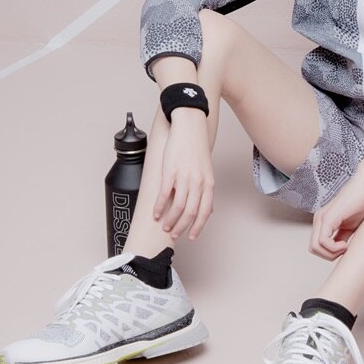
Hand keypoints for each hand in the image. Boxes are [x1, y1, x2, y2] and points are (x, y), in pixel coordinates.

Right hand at [153, 112, 213, 239]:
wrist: (190, 127)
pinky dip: (158, 207)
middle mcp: (198, 182)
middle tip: (173, 234)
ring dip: (169, 220)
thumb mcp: (207, 171)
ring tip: (164, 225)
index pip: (204, 212)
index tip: (191, 236)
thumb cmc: (197, 149)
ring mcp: (184, 177)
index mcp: (208, 183)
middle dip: (181, 227)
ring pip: (177, 207)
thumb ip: (205, 190)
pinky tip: (155, 213)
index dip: (197, 227)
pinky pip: (164, 195)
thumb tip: (207, 209)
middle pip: (190, 213)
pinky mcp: (170, 171)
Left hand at [309, 169, 363, 260]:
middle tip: (345, 250)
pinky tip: (345, 244)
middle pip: (313, 249)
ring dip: (331, 253)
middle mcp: (319, 219)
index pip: (316, 246)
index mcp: (323, 220)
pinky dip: (334, 248)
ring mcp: (322, 217)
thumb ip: (341, 237)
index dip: (330, 254)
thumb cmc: (363, 201)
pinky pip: (322, 241)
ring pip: (315, 247)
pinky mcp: (329, 217)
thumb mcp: (350, 225)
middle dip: (329, 256)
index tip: (345, 249)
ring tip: (346, 246)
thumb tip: (339, 252)